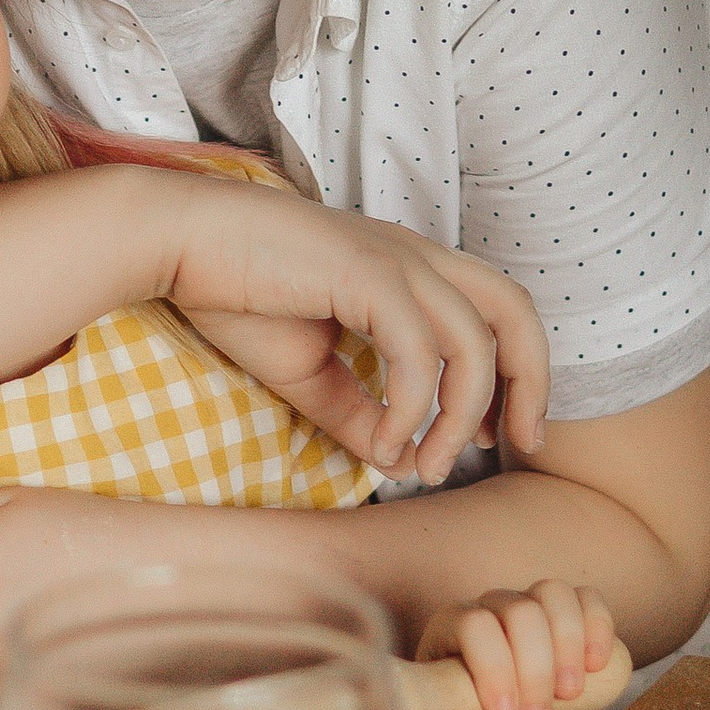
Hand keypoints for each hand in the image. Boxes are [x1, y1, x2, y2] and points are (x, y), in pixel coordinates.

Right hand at [153, 182, 548, 483]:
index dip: (514, 375)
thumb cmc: (239, 293)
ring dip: (461, 417)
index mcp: (412, 269)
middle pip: (514, 312)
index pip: (497, 314)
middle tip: (514, 447)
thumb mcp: (310, 372)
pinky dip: (412, 407)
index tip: (499, 436)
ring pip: (474, 342)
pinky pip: (417, 351)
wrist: (181, 243)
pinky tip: (383, 442)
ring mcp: (396, 259)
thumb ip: (358, 412)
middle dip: (529, 384)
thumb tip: (397, 458)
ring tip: (428, 467)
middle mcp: (417, 258)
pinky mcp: (366, 271)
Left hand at [413, 579, 618, 709]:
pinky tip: (597, 664)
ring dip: (569, 645)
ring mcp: (530, 600)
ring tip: (570, 693)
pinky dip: (598, 625)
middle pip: (520, 611)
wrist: (476, 697)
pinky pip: (586, 597)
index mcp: (452, 626)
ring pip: (554, 595)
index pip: (474, 625)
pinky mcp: (565, 609)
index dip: (493, 666)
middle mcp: (491, 605)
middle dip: (536, 669)